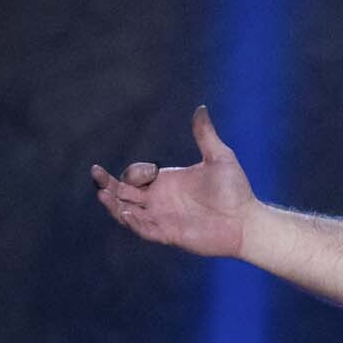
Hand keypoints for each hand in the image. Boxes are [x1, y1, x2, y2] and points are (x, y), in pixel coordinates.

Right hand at [91, 106, 258, 257]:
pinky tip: (127, 213)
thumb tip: (201, 108)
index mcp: (166, 182)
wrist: (247, 219)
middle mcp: (159, 200)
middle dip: (107, 185)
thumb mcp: (219, 157)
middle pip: (123, 193)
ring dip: (114, 205)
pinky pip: (145, 230)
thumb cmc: (235, 190)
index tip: (149, 171)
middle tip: (95, 174)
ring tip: (103, 195)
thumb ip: (205, 135)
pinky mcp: (169, 234)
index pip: (135, 177)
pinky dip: (134, 223)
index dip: (133, 172)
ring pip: (127, 212)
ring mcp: (162, 218)